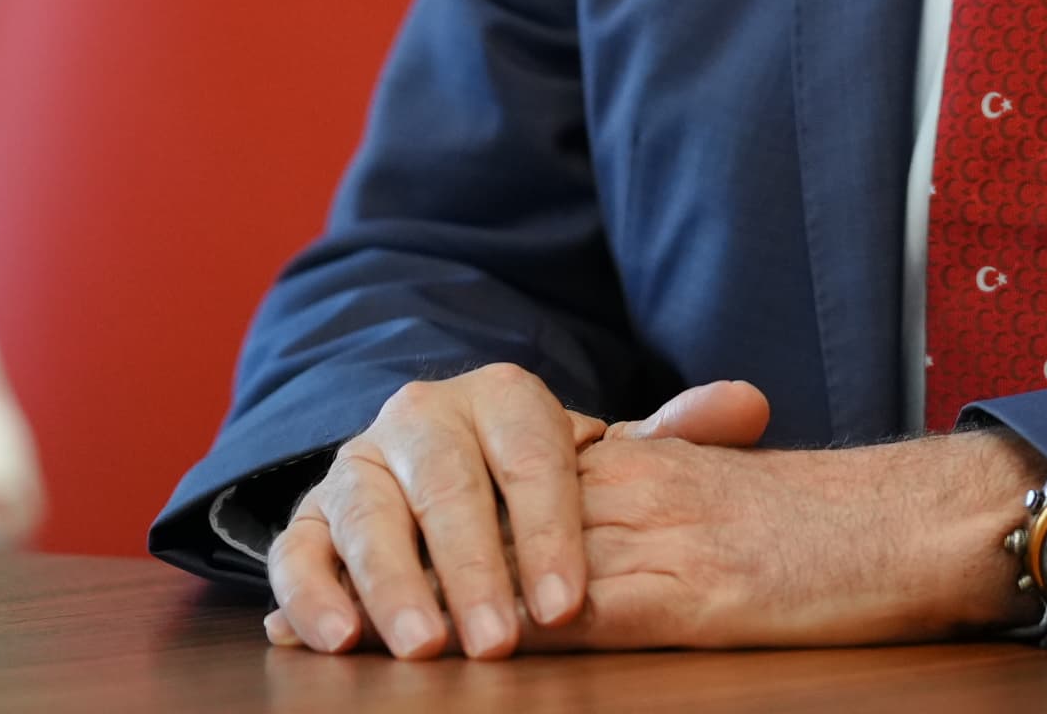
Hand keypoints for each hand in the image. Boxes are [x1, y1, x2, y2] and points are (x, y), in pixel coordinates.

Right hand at [261, 365, 764, 659]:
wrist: (433, 472)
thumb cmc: (532, 480)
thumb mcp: (596, 460)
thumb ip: (668, 437)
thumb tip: (748, 406)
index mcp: (501, 397)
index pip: (530, 458)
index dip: (548, 533)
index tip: (567, 604)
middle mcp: (422, 418)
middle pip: (446, 488)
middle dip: (471, 570)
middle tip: (494, 643)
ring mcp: (358, 465)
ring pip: (366, 514)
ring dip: (390, 584)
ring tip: (420, 649)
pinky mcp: (306, 516)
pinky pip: (297, 550)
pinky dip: (310, 593)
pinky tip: (335, 641)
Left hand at [261, 376, 1038, 656]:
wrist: (920, 522)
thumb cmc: (830, 531)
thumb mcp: (724, 505)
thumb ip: (653, 502)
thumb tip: (576, 567)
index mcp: (637, 463)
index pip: (504, 484)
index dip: (422, 523)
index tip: (348, 563)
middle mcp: (633, 487)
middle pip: (486, 517)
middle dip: (400, 564)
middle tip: (321, 617)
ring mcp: (658, 536)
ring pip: (512, 563)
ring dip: (431, 605)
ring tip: (355, 647)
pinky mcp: (689, 593)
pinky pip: (578, 611)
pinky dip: (508, 636)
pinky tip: (456, 662)